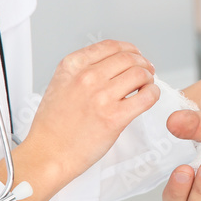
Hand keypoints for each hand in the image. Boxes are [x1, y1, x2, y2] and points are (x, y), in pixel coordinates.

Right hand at [24, 40, 158, 184]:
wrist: (47, 154)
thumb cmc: (52, 126)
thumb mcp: (60, 84)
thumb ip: (83, 70)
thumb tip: (113, 64)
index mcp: (72, 66)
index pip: (111, 46)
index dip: (130, 49)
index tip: (136, 55)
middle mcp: (87, 77)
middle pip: (129, 58)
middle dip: (142, 63)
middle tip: (146, 71)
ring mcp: (101, 96)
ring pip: (140, 74)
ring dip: (148, 78)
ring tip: (146, 85)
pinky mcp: (115, 117)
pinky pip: (147, 96)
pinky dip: (153, 94)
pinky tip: (149, 97)